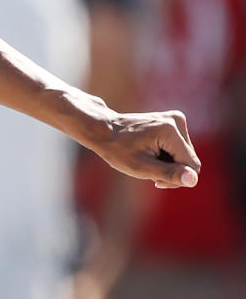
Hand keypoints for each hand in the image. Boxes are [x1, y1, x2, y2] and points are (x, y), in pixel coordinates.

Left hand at [86, 108, 200, 189]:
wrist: (105, 129)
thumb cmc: (119, 150)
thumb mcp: (142, 167)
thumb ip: (169, 174)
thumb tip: (194, 179)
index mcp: (170, 131)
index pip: (191, 166)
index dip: (176, 178)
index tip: (155, 180)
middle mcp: (176, 120)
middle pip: (190, 161)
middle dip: (173, 172)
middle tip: (150, 173)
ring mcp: (175, 119)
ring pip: (186, 157)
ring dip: (169, 165)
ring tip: (149, 161)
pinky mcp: (173, 121)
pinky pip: (181, 149)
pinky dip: (167, 157)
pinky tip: (152, 154)